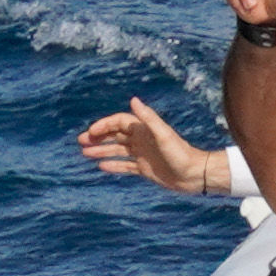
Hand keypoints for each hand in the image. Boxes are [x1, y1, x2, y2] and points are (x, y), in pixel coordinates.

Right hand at [82, 98, 231, 195]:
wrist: (194, 175)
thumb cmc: (181, 153)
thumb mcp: (163, 135)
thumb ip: (148, 118)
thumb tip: (133, 100)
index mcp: (144, 129)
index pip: (119, 122)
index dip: (104, 126)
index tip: (91, 133)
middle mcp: (142, 140)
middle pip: (115, 135)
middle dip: (98, 137)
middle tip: (81, 142)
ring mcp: (142, 154)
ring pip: (117, 150)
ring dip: (101, 150)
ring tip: (85, 153)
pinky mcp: (145, 169)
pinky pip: (125, 166)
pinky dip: (113, 165)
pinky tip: (101, 166)